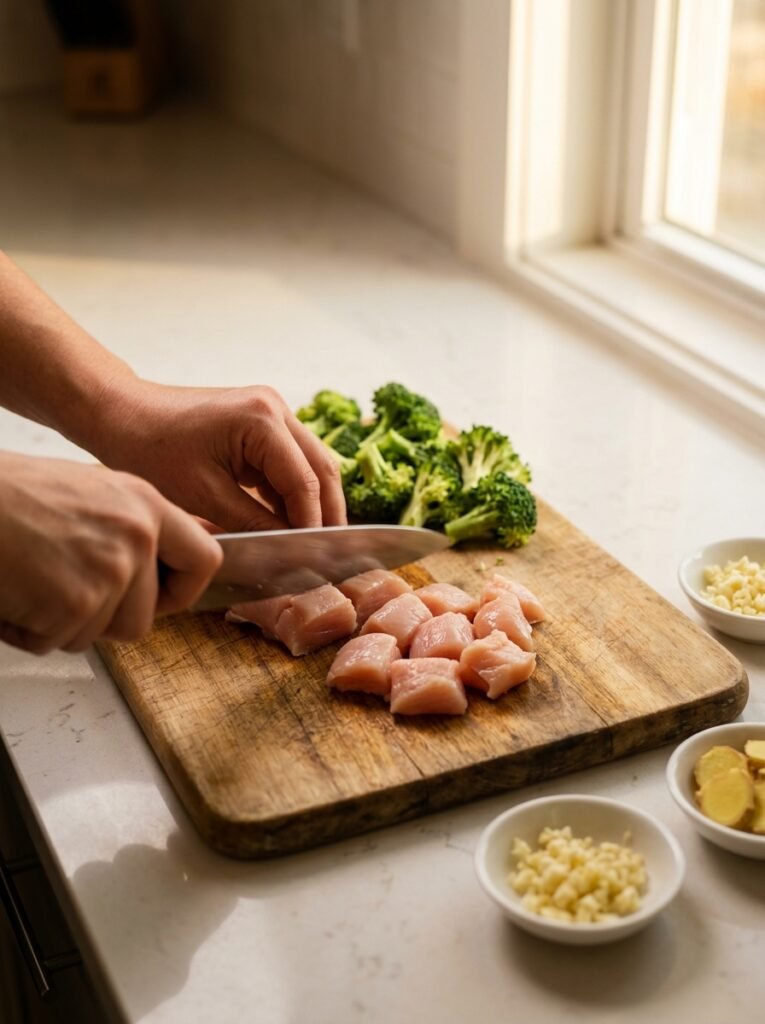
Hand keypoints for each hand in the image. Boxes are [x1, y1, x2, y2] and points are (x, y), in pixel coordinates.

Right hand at [0, 453, 222, 653]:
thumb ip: (132, 529)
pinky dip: (30, 630)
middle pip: (146, 617)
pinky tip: (15, 592)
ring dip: (63, 624)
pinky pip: (59, 643)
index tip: (164, 598)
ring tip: (34, 582)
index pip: (206, 558)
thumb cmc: (12, 496)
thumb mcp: (93, 494)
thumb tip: (156, 569)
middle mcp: (137, 535)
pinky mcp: (77, 603)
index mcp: (146, 504)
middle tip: (65, 592)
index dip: (184, 589)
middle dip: (105, 619)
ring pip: (102, 635)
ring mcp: (110, 570)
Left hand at [89, 381, 346, 531]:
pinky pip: (290, 461)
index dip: (314, 524)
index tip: (316, 559)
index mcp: (263, 420)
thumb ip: (254, 522)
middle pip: (322, 468)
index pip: (306, 482)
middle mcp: (275, 408)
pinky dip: (293, 492)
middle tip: (328, 554)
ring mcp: (270, 412)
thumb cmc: (150, 449)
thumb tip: (290, 550)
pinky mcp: (260, 422)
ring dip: (313, 502)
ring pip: (312, 464)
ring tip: (312, 543)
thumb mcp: (203, 496)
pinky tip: (289, 522)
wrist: (120, 414)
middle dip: (327, 513)